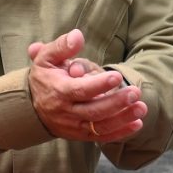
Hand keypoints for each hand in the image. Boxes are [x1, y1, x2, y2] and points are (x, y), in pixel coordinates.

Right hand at [28, 29, 146, 142]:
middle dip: (117, 102)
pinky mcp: (80, 135)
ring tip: (141, 107)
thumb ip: (62, 46)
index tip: (116, 76)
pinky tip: (137, 124)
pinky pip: (101, 137)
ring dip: (123, 119)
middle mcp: (66, 112)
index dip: (99, 85)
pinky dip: (119, 133)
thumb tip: (78, 35)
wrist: (31, 108)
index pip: (80, 90)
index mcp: (58, 91)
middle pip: (94, 110)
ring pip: (100, 126)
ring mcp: (74, 126)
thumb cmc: (44, 78)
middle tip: (135, 92)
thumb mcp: (46, 58)